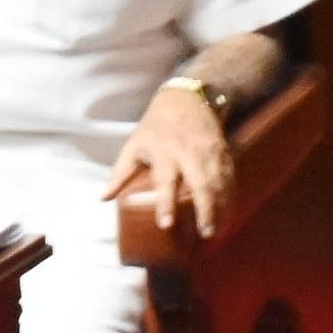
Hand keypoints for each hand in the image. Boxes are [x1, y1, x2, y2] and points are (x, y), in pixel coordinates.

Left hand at [107, 83, 233, 238]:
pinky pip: (229, 178)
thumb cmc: (155, 126)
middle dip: (205, 211)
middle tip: (205, 234)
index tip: (166, 225)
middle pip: (201, 185)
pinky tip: (227, 212)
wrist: (187, 98)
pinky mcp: (223, 152)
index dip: (166, 204)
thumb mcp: (134, 145)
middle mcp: (189, 153)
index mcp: (164, 152)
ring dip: (220, 208)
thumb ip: (120, 173)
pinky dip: (229, 196)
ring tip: (217, 231)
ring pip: (219, 183)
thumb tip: (103, 199)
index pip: (165, 182)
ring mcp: (209, 152)